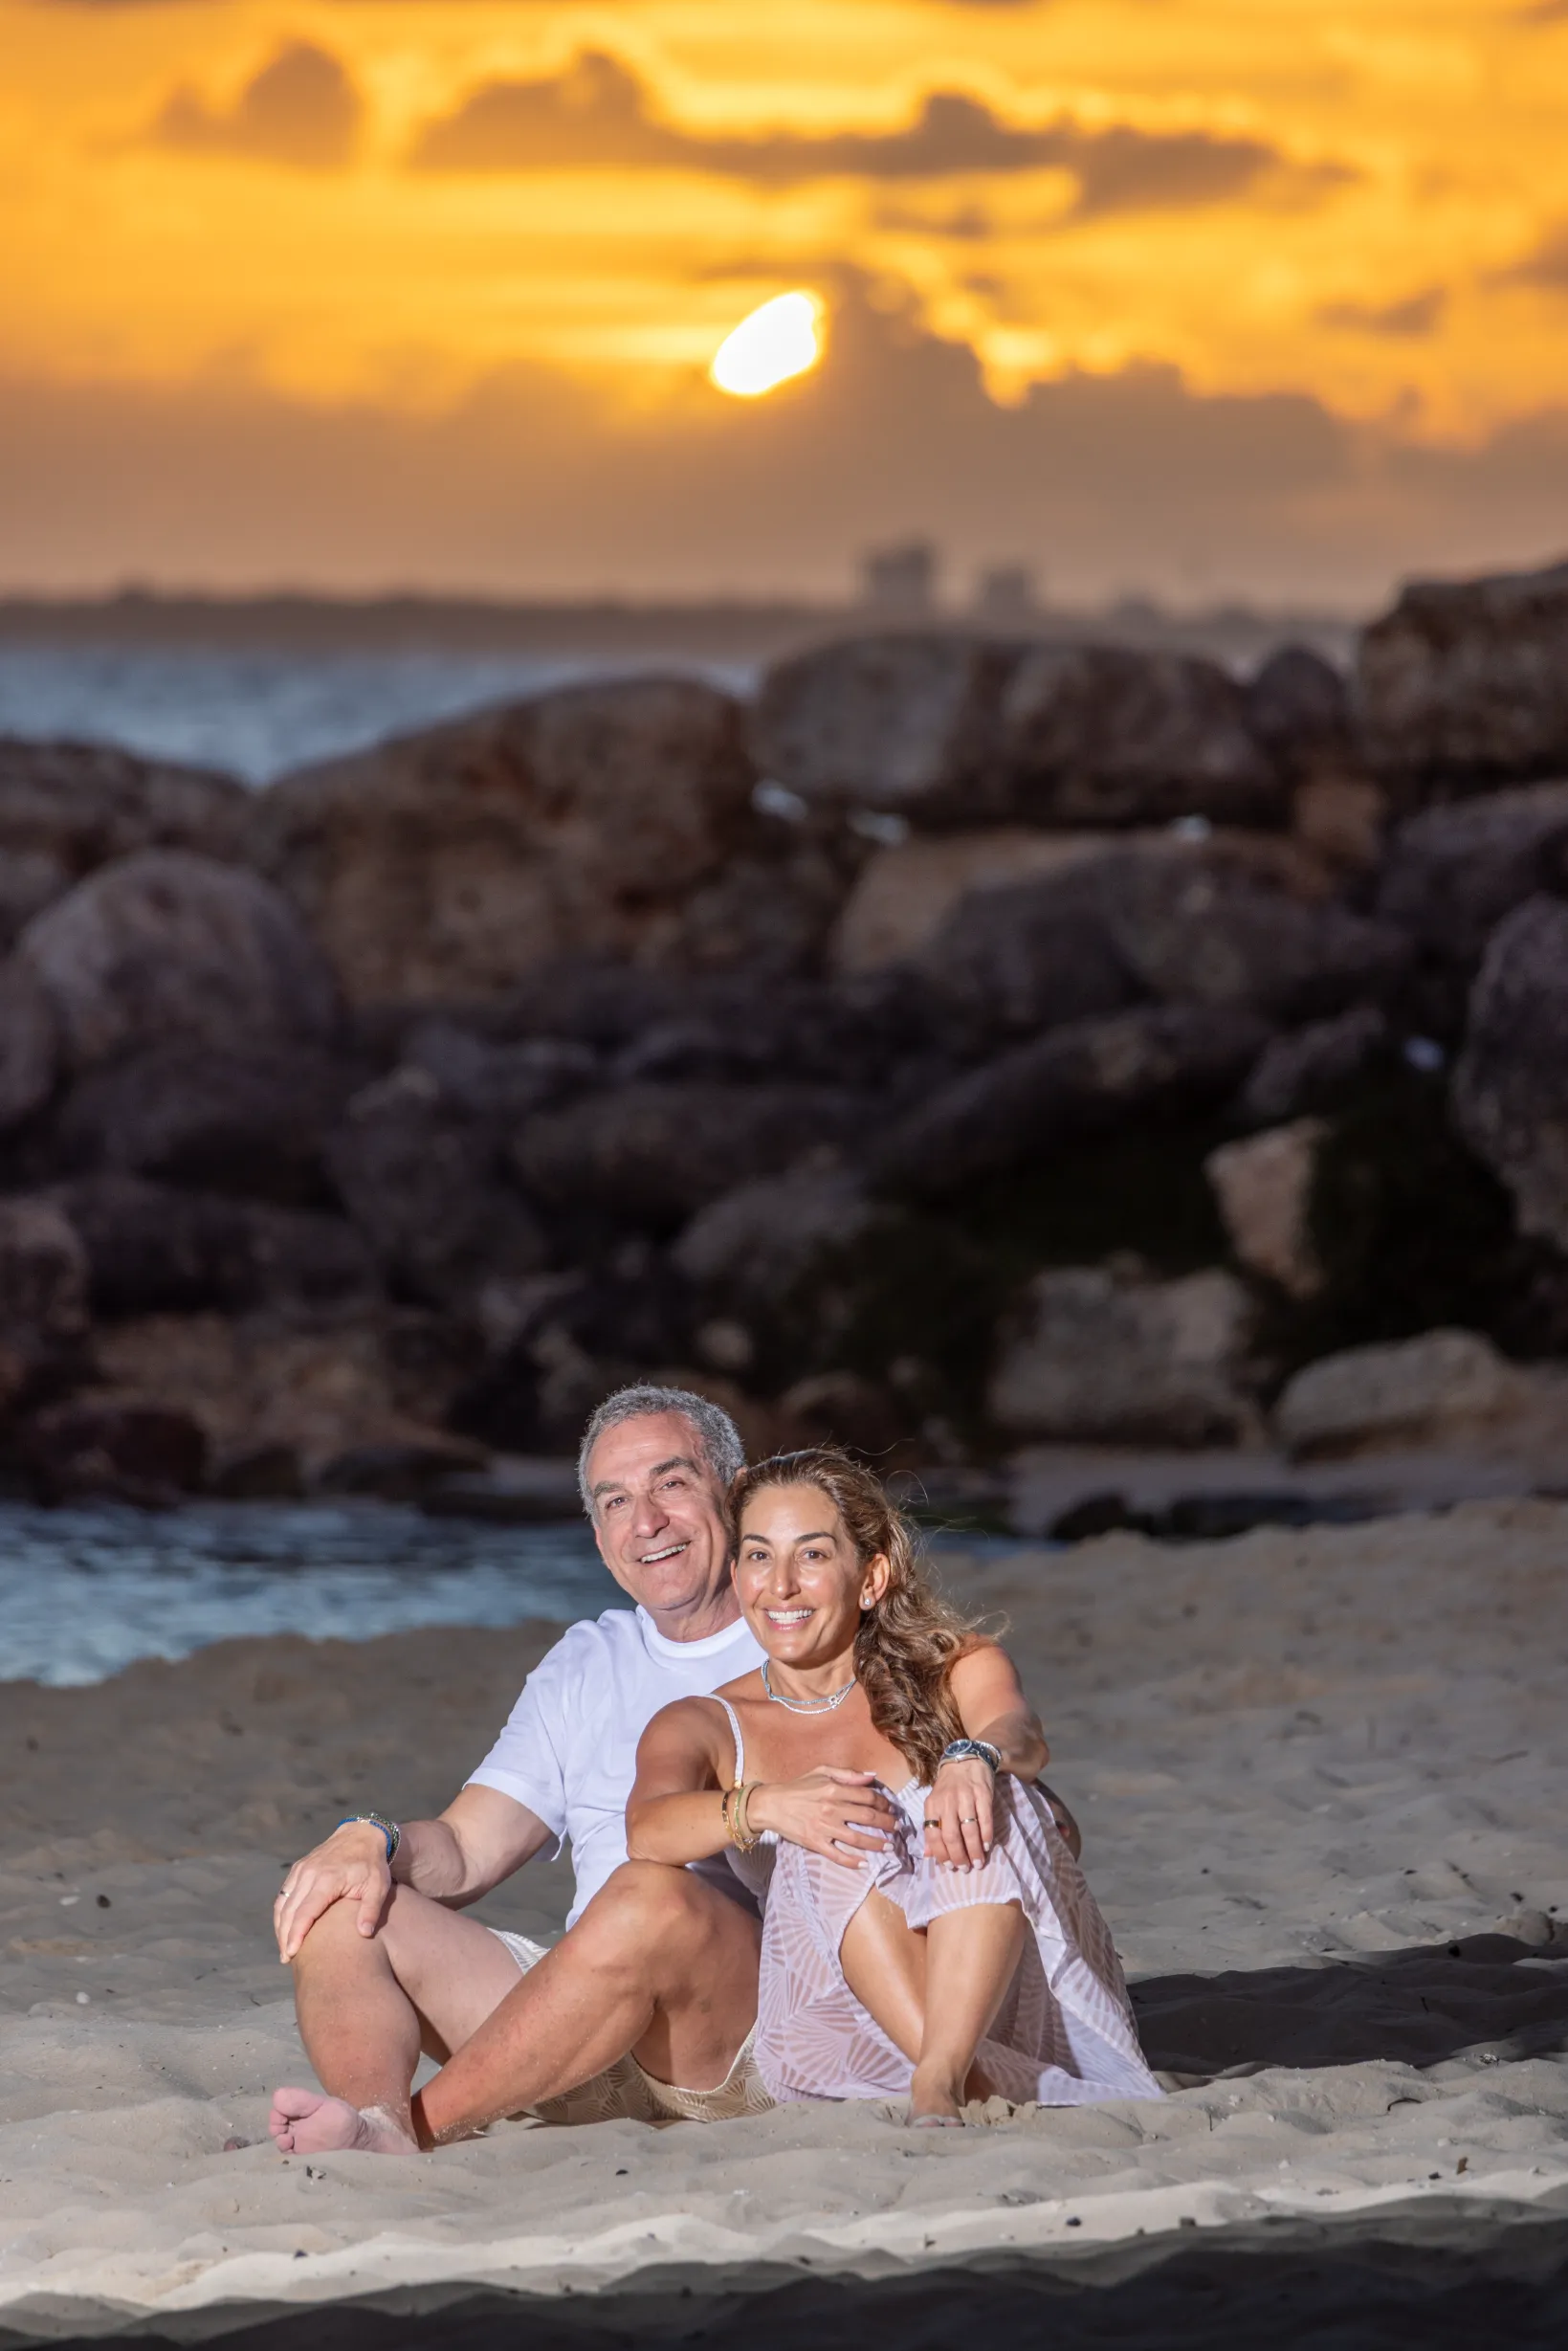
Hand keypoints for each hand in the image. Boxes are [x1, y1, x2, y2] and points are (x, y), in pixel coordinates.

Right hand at [274, 1823, 392, 1960]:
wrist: (362, 1835)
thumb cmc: (372, 1864)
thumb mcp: (378, 1886)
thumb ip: (371, 1910)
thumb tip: (364, 1933)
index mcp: (328, 1879)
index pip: (305, 1911)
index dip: (296, 1934)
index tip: (291, 1953)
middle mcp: (310, 1873)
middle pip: (290, 1910)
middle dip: (285, 1936)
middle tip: (286, 1958)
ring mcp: (302, 1869)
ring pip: (283, 1902)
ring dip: (280, 1926)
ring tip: (285, 1948)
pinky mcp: (299, 1868)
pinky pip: (284, 1893)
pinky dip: (282, 1912)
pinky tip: (285, 1927)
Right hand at [749, 1768, 897, 1870]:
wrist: (771, 1805)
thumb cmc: (797, 1786)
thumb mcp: (821, 1771)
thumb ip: (847, 1773)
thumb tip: (872, 1776)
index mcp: (833, 1788)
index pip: (867, 1796)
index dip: (883, 1802)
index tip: (891, 1807)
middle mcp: (831, 1808)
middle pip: (867, 1817)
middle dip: (887, 1823)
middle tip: (897, 1827)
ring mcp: (824, 1827)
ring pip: (857, 1838)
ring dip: (876, 1843)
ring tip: (889, 1847)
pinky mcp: (815, 1843)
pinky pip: (837, 1855)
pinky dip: (852, 1861)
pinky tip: (865, 1864)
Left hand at [922, 1757, 994, 1870]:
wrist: (966, 1759)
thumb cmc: (948, 1786)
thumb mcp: (935, 1803)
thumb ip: (931, 1827)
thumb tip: (928, 1855)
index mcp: (932, 1804)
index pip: (933, 1834)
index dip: (941, 1853)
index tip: (949, 1866)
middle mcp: (947, 1801)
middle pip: (952, 1836)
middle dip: (959, 1856)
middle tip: (965, 1868)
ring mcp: (966, 1797)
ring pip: (969, 1831)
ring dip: (974, 1851)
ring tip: (978, 1862)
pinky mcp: (983, 1795)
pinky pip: (985, 1820)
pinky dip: (986, 1836)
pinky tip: (987, 1846)